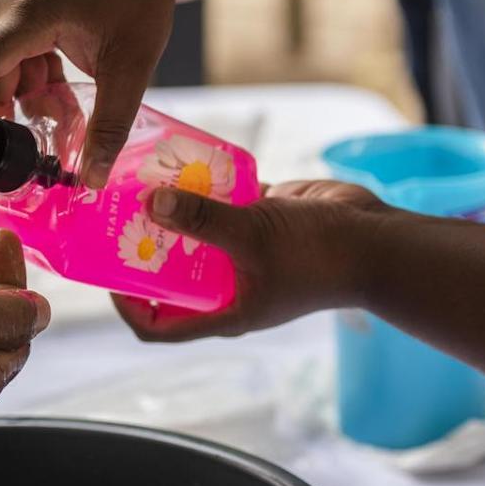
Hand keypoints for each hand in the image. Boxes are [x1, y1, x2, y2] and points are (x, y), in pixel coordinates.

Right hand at [0, 0, 187, 187]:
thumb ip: (109, 125)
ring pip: (2, 65)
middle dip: (19, 111)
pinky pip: (10, 46)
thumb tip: (92, 182)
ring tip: (70, 102)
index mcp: (25, 10)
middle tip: (59, 132)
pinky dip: (33, 70)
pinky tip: (62, 78)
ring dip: (30, 92)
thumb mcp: (132, 64)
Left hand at [112, 181, 387, 342]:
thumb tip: (149, 204)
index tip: (106, 274)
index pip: (158, 325)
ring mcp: (244, 252)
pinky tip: (185, 161)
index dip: (126, 306)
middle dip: (143, 246)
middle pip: (169, 273)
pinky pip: (222, 203)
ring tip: (139, 181)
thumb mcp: (253, 234)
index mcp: (224, 310)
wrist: (378, 240)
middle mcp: (229, 285)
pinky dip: (206, 186)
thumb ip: (201, 219)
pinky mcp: (261, 220)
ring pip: (194, 232)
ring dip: (171, 210)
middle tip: (115, 214)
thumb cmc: (320, 254)